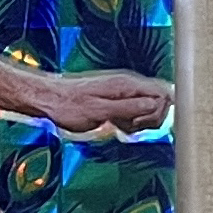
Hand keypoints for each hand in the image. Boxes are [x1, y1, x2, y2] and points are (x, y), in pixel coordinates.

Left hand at [22, 70, 173, 137]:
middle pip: (161, 102)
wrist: (48, 100)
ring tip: (118, 127)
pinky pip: (136, 112)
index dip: (158, 113)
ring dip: (139, 123)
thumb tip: (157, 105)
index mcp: (127, 85)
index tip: (138, 125)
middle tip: (126, 127)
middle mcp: (129, 85)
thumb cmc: (68, 107)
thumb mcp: (99, 111)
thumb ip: (129, 108)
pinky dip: (130, 123)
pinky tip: (115, 127)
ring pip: (149, 109)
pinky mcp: (117, 100)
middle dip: (150, 120)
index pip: (165, 94)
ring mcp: (124, 92)